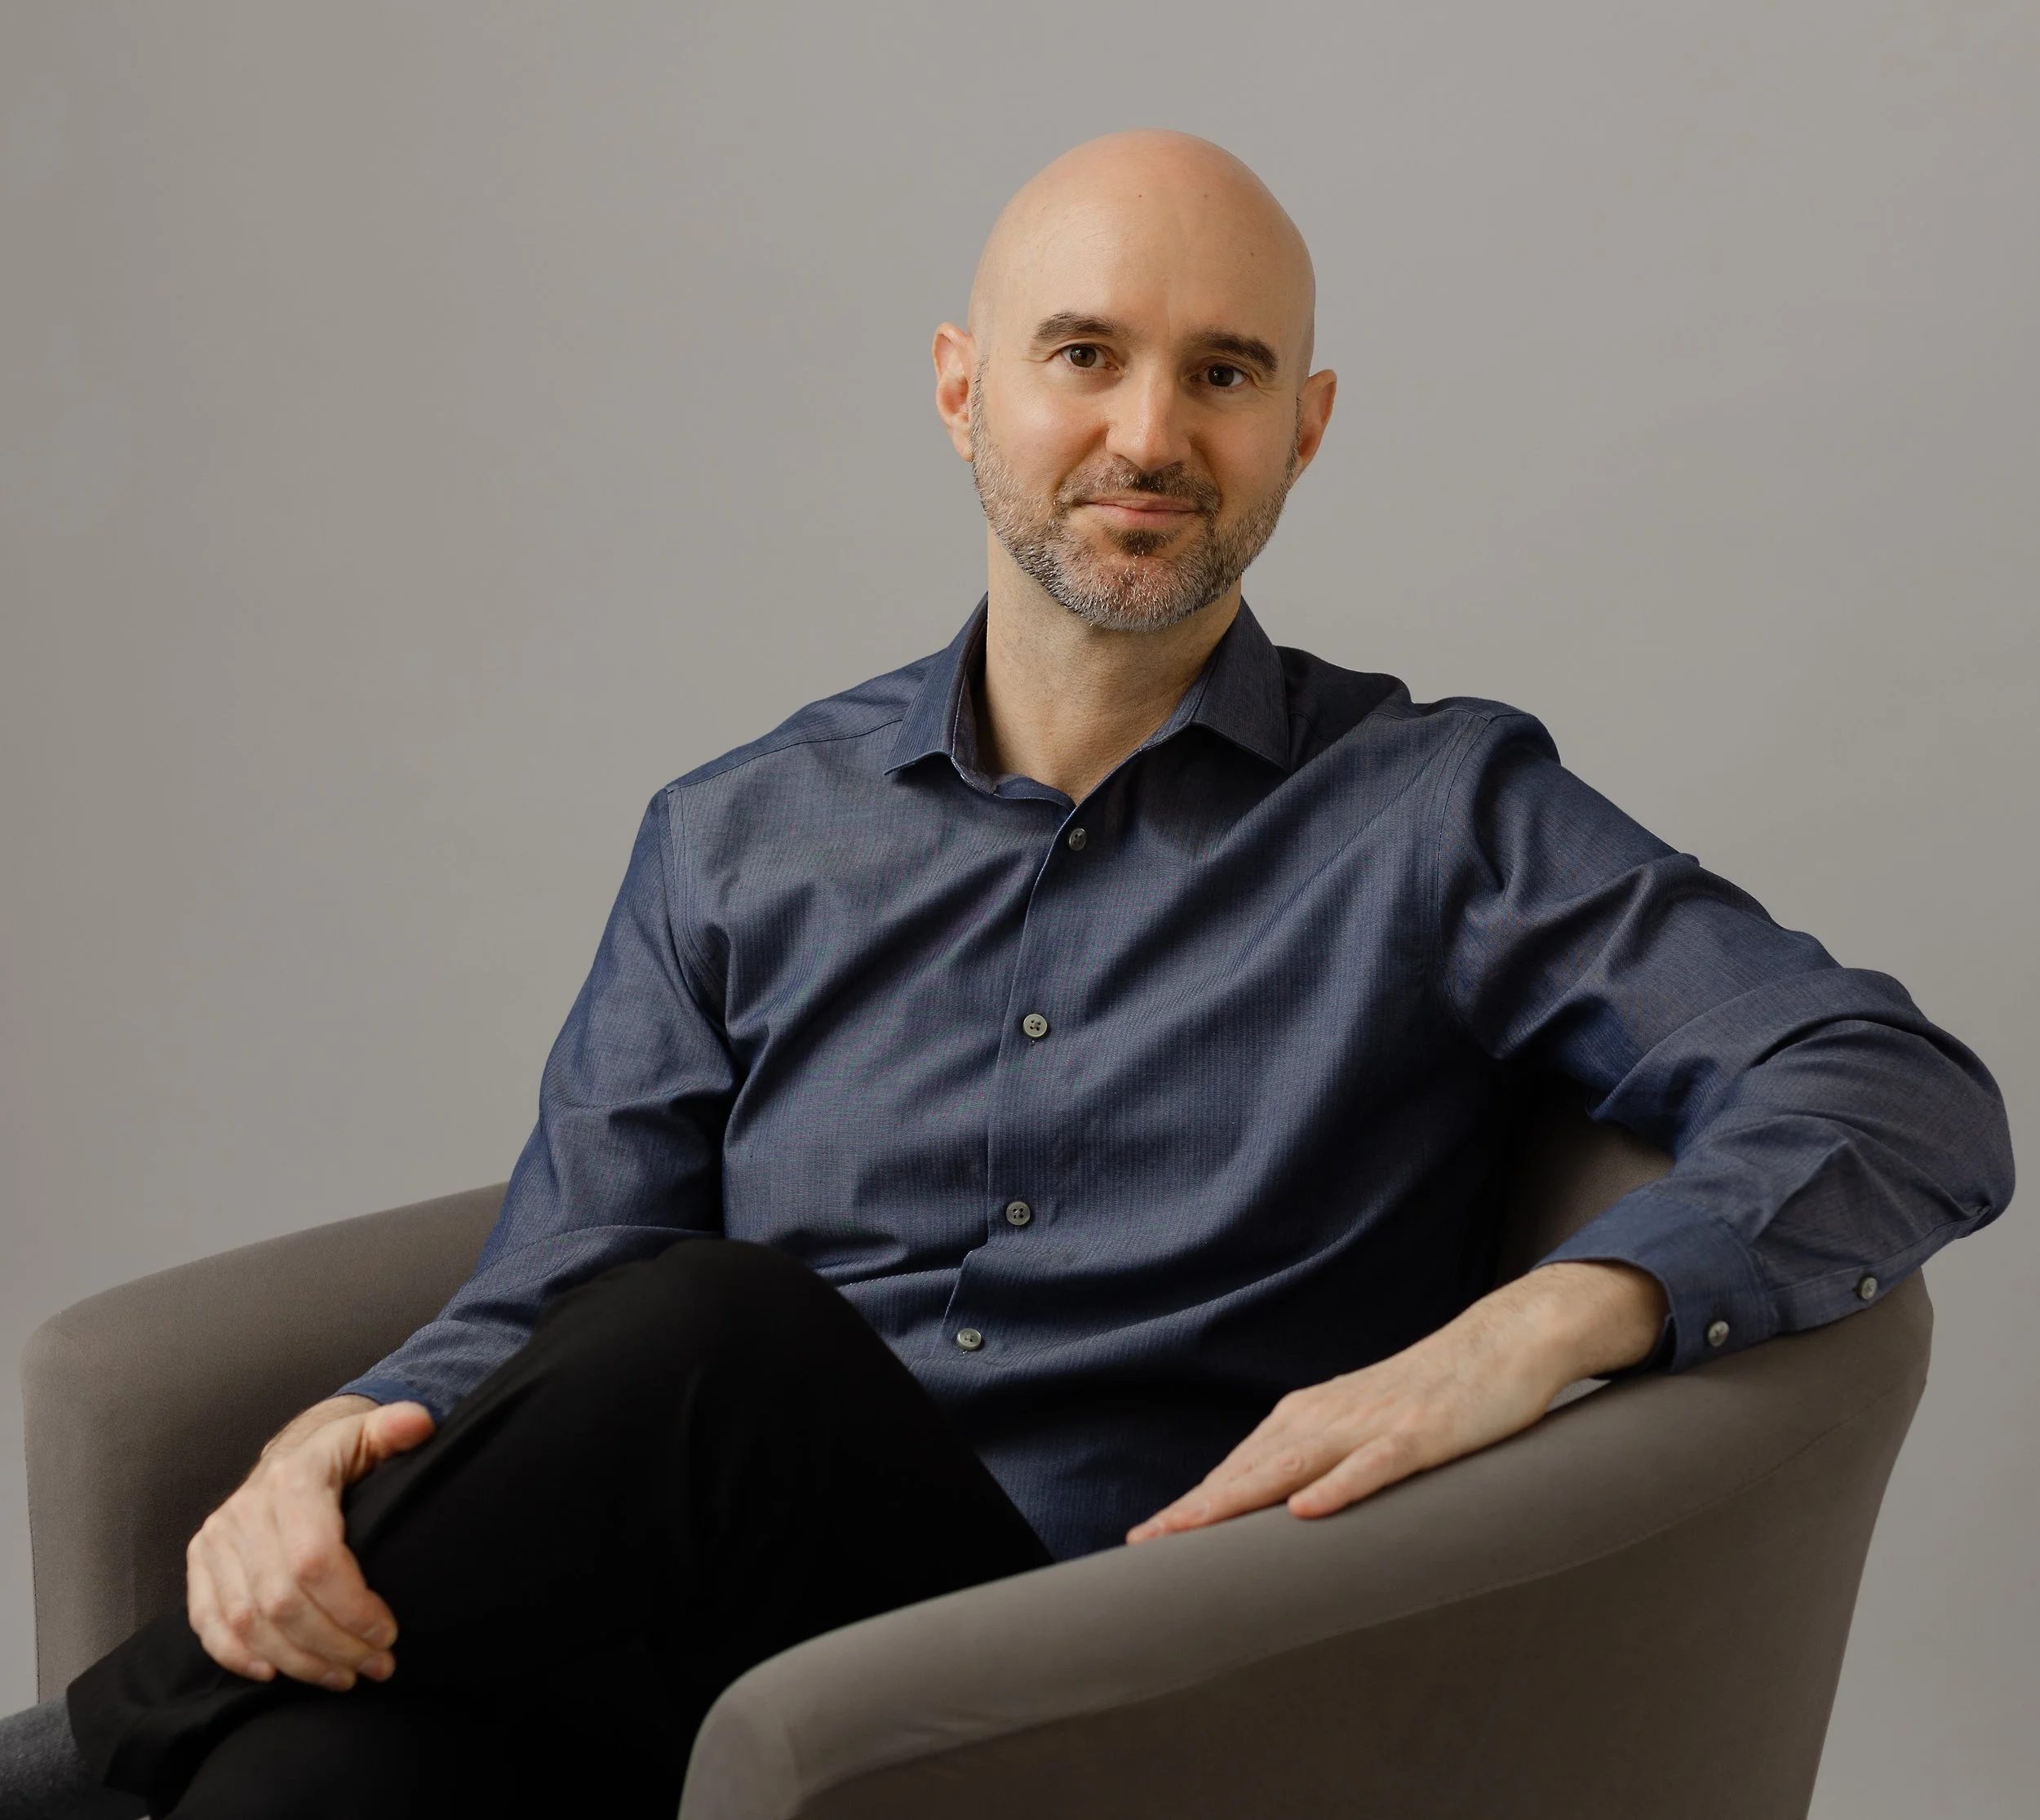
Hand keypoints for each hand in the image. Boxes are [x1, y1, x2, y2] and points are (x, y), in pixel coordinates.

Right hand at [186, 1395, 434, 1688]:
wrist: (293, 1454)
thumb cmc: (343, 1454)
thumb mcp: (371, 1434)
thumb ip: (397, 1429)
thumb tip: (422, 1424)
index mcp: (293, 1479)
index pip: (316, 1560)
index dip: (352, 1606)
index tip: (388, 1634)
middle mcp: (245, 1510)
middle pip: (283, 1601)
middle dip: (334, 1645)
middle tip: (377, 1667)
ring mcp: (216, 1539)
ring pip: (248, 1621)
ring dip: (297, 1661)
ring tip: (344, 1676)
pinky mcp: (198, 1564)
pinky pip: (208, 1623)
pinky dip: (238, 1656)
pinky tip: (276, 1673)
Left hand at [1127, 1261, 1665, 1543]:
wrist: (1503, 1341)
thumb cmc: (1432, 1392)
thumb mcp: (1364, 1426)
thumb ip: (1321, 1458)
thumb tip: (1281, 1508)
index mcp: (1308, 1416)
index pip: (1238, 1468)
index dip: (1192, 1504)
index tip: (1144, 1538)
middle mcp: (1326, 1416)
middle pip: (1248, 1471)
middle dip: (1194, 1510)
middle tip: (1143, 1543)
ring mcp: (1371, 1425)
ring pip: (1292, 1467)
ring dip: (1238, 1500)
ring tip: (1190, 1533)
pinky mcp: (1420, 1435)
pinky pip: (1372, 1466)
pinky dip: (1337, 1487)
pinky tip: (1305, 1512)